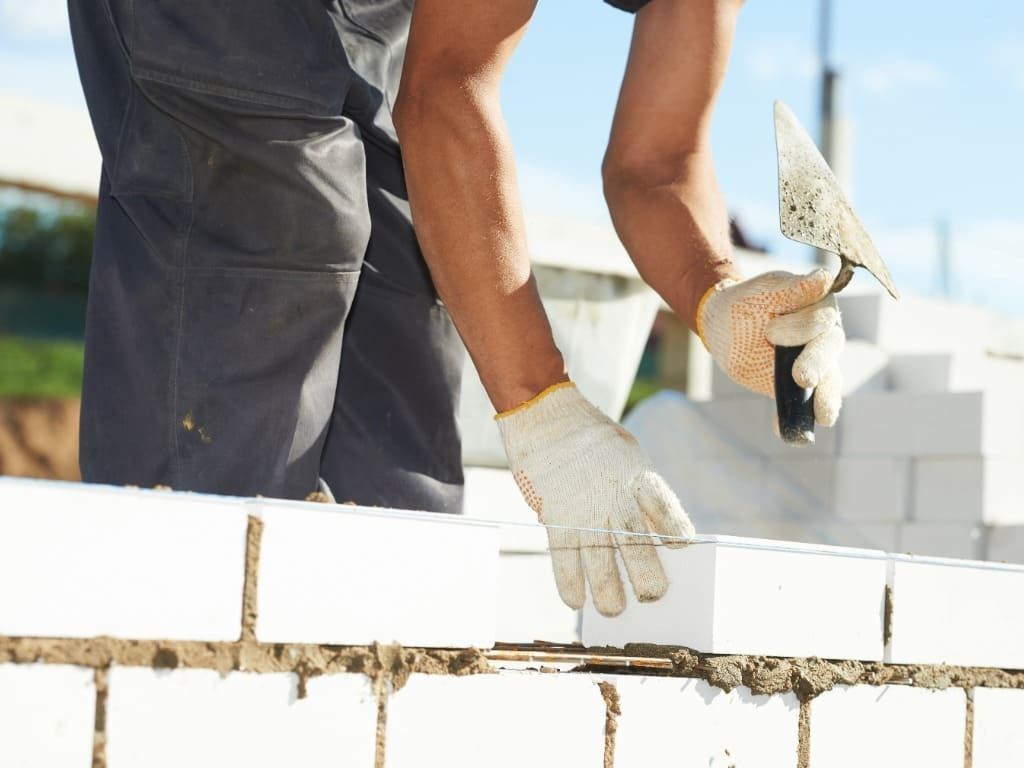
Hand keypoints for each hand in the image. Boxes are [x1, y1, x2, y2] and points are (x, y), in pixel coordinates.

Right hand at [496, 382, 693, 616]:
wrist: (546, 415)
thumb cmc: (593, 441)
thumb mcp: (629, 455)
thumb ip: (640, 491)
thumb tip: (654, 531)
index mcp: (638, 477)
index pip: (666, 512)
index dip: (677, 535)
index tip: (681, 549)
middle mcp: (615, 498)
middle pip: (638, 547)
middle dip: (648, 579)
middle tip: (652, 596)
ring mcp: (584, 510)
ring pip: (602, 562)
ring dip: (609, 593)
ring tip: (614, 610)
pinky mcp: (555, 517)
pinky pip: (564, 559)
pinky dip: (570, 583)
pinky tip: (575, 601)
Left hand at [698, 268, 844, 425]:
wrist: (722, 324)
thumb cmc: (744, 302)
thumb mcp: (761, 290)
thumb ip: (790, 289)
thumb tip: (823, 279)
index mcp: (818, 308)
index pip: (823, 319)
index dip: (802, 327)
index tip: (771, 332)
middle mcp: (823, 337)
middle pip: (829, 351)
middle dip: (817, 365)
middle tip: (801, 377)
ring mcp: (812, 363)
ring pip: (828, 381)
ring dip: (824, 399)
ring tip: (822, 417)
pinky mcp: (796, 387)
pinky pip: (801, 405)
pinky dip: (794, 419)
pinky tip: (783, 431)